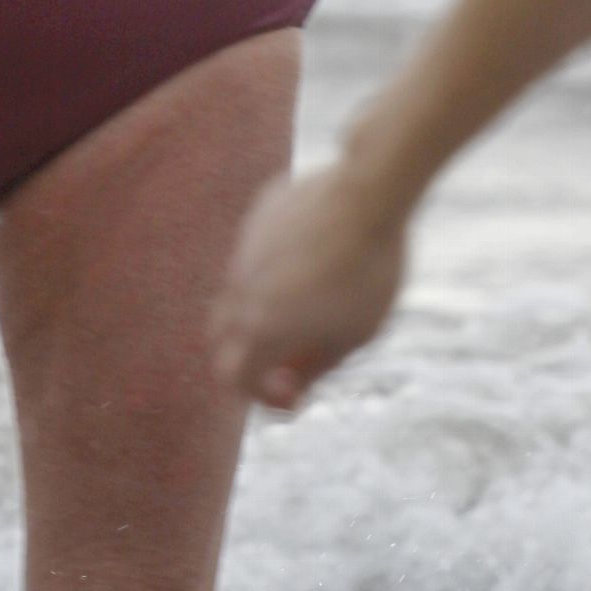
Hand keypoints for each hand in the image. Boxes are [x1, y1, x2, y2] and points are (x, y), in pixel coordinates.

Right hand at [211, 166, 408, 410]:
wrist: (368, 194)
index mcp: (261, 330)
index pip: (232, 379)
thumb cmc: (369, 273)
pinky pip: (252, 255)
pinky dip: (270, 272)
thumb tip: (288, 385)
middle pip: (221, 339)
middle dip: (248, 357)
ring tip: (306, 310)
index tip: (294, 394)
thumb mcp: (354, 336)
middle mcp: (241, 291)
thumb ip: (313, 367)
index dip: (260, 396)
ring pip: (236, 294)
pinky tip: (314, 261)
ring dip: (258, 313)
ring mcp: (244, 250)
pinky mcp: (256, 218)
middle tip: (288, 359)